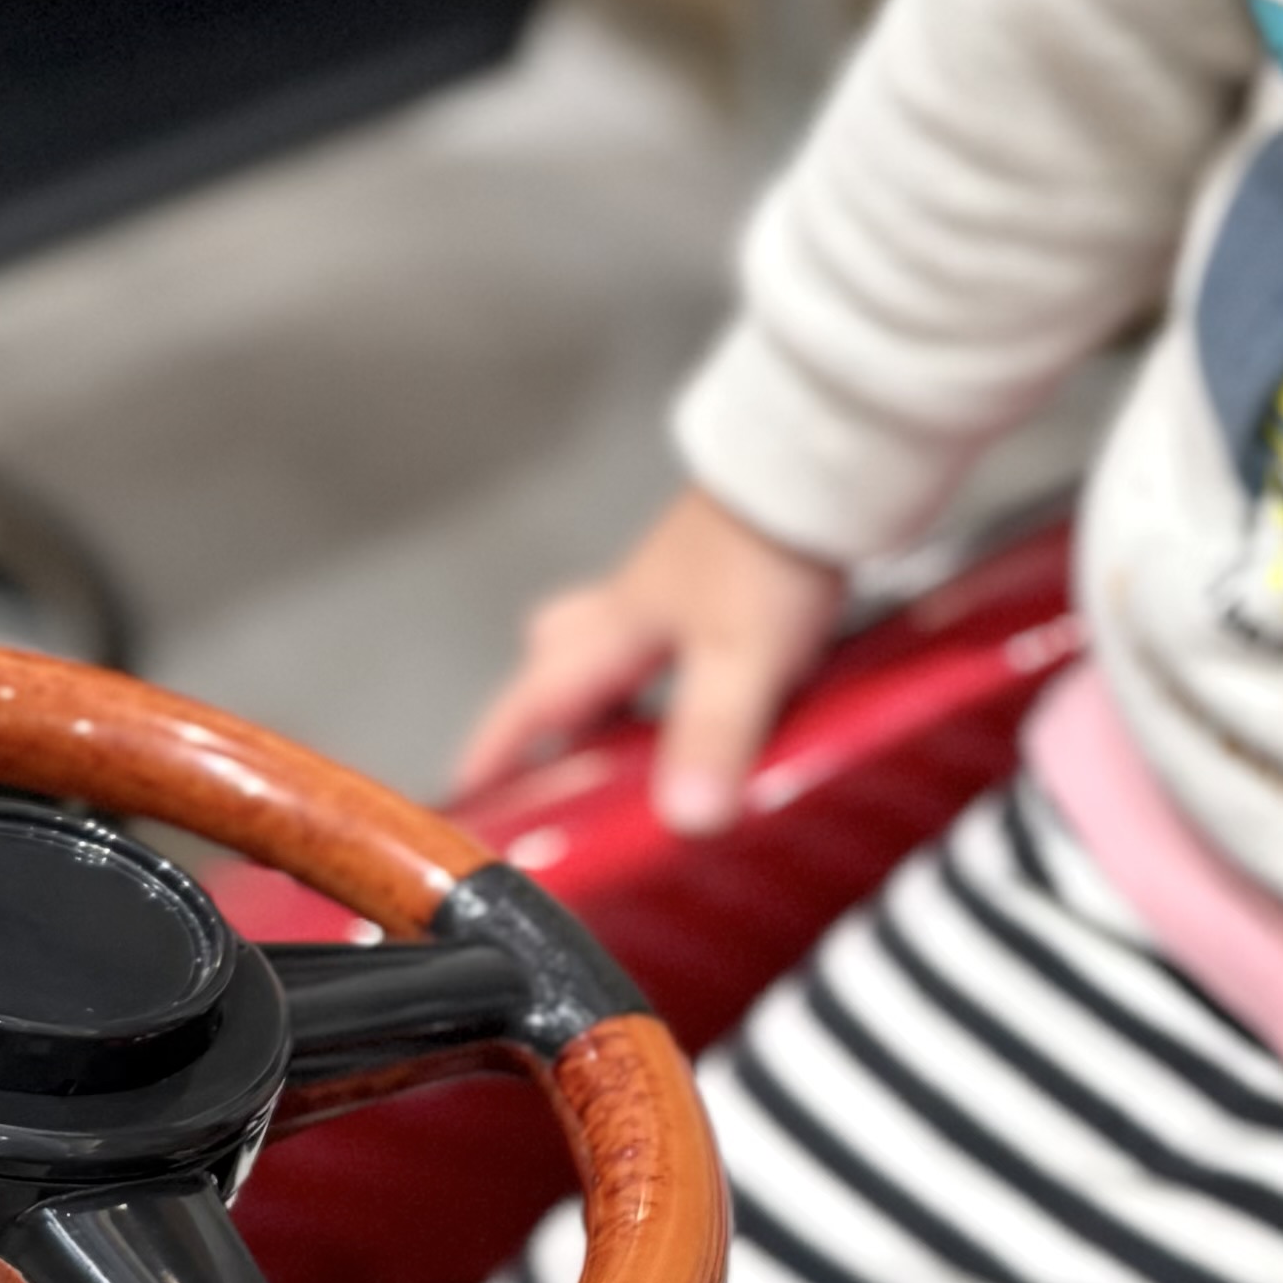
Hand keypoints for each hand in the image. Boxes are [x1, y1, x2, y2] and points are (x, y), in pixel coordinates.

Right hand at [455, 487, 843, 835]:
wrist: (819, 462)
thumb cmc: (766, 549)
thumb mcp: (736, 657)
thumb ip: (709, 735)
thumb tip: (684, 820)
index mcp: (617, 628)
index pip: (533, 697)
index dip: (496, 747)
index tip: (463, 790)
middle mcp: (639, 603)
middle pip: (563, 654)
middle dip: (547, 707)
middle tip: (552, 761)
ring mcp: (684, 583)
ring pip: (620, 638)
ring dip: (616, 685)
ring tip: (640, 742)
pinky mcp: (732, 571)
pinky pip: (684, 628)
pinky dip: (684, 665)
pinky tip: (722, 688)